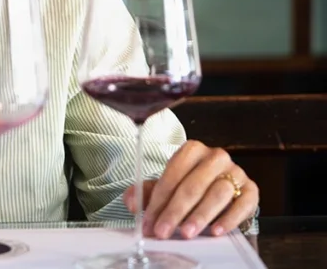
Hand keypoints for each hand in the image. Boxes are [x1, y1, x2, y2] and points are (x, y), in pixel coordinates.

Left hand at [124, 140, 258, 239]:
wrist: (221, 190)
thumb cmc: (189, 187)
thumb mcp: (167, 187)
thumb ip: (146, 193)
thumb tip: (130, 202)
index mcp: (192, 150)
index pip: (173, 173)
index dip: (159, 199)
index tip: (149, 221)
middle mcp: (216, 157)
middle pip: (194, 184)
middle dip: (176, 210)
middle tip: (164, 230)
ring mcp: (236, 172)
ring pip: (218, 193)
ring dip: (200, 215)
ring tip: (187, 233)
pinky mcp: (252, 189)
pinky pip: (243, 204)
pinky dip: (229, 218)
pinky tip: (216, 231)